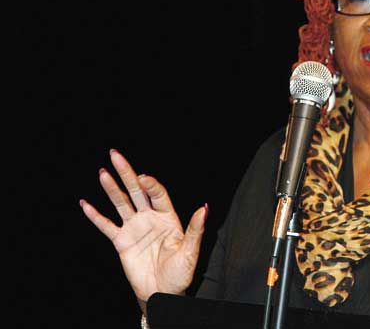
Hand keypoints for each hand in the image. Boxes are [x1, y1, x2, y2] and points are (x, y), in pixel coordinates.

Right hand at [80, 149, 206, 305]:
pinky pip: (106, 226)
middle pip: (137, 192)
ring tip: (102, 173)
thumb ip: (195, 230)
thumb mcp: (190, 252)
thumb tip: (204, 208)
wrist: (162, 293)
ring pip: (121, 204)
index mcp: (168, 218)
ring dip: (111, 189)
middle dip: (127, 173)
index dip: (150, 184)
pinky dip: (95, 216)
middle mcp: (150, 218)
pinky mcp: (121, 242)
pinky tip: (85, 204)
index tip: (142, 177)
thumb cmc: (180, 273)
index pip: (157, 194)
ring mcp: (134, 228)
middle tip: (115, 155)